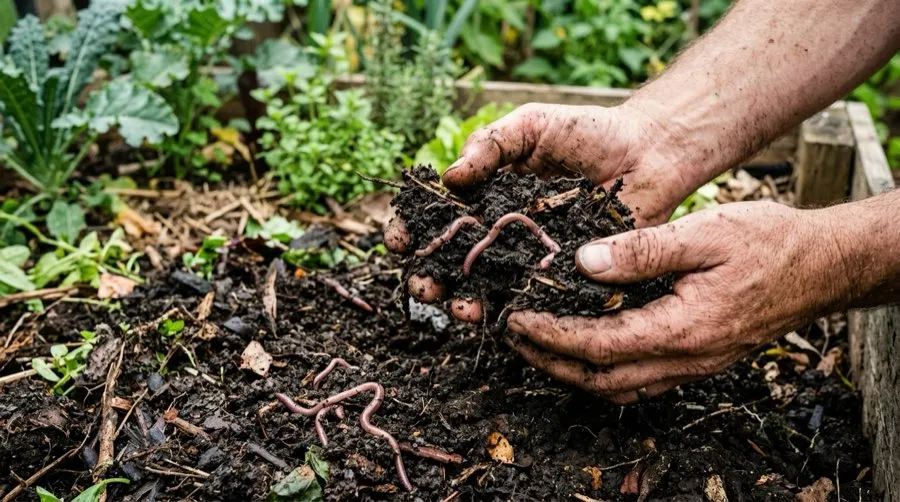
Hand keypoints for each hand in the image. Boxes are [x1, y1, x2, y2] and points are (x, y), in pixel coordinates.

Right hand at [385, 102, 697, 320]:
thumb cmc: (587, 132)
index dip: (410, 231)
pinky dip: (514, 311)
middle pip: (451, 262)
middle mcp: (499, 232)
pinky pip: (534, 299)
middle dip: (429, 277)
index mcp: (483, 196)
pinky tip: (501, 317)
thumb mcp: (530, 125)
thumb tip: (449, 179)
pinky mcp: (563, 276)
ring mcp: (530, 257)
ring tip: (458, 309)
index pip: (434, 218)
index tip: (399, 241)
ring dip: (464, 303)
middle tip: (423, 286)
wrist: (648, 152)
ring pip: (487, 288)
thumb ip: (490, 144)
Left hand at [505, 201, 850, 403]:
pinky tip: (582, 347)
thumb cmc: (768, 242)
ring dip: (571, 371)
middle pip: (601, 379)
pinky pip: (639, 380)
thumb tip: (582, 261)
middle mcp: (686, 359)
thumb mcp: (704, 233)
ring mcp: (693, 366)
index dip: (551, 335)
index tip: (515, 319)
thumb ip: (643, 249)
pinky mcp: (697, 360)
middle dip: (549, 362)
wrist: (822, 266)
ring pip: (618, 387)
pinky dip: (601, 370)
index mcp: (684, 328)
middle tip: (510, 338)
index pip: (599, 345)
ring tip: (535, 345)